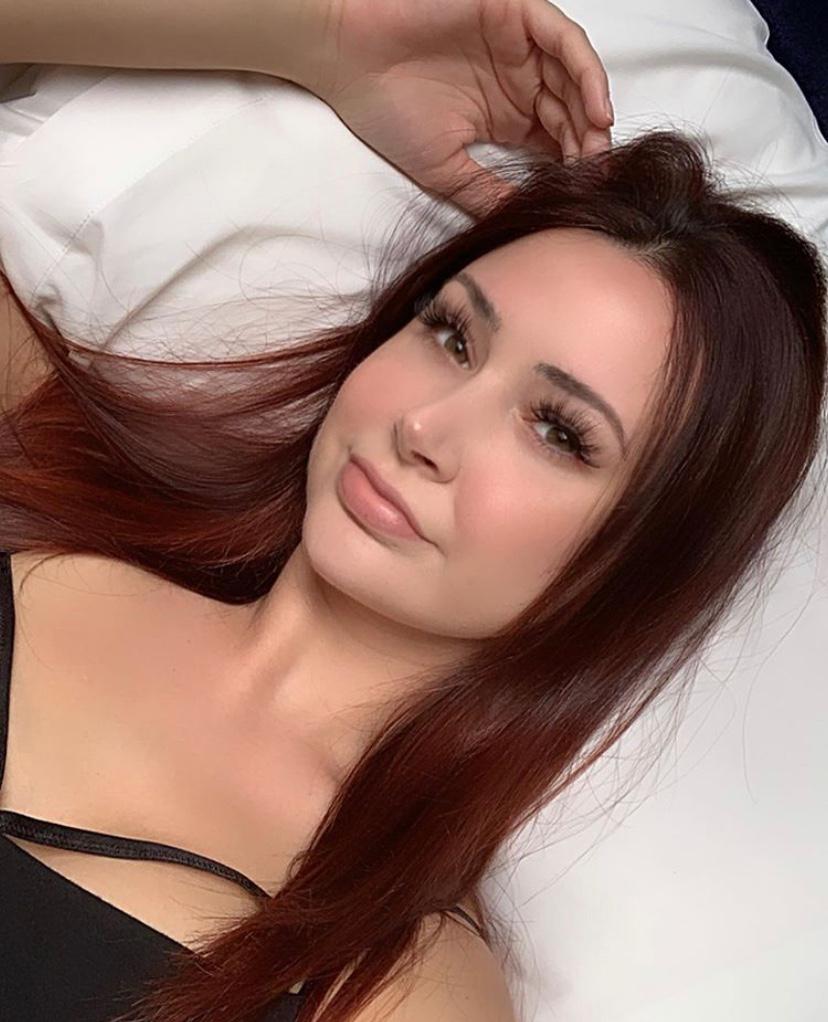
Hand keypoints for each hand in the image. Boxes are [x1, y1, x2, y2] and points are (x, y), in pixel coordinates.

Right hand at [311, 0, 613, 217]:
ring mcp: (517, 46)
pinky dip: (585, 71)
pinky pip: (562, 38)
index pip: (554, 145)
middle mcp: (516, 82)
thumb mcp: (443, 170)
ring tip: (596, 147)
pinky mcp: (513, 12)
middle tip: (596, 176)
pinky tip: (594, 109)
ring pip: (574, 78)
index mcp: (503, 118)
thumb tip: (524, 224)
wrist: (345, 54)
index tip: (584, 198)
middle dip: (587, 146)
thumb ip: (486, 194)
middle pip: (571, 113)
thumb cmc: (384, 109)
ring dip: (591, 113)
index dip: (573, 170)